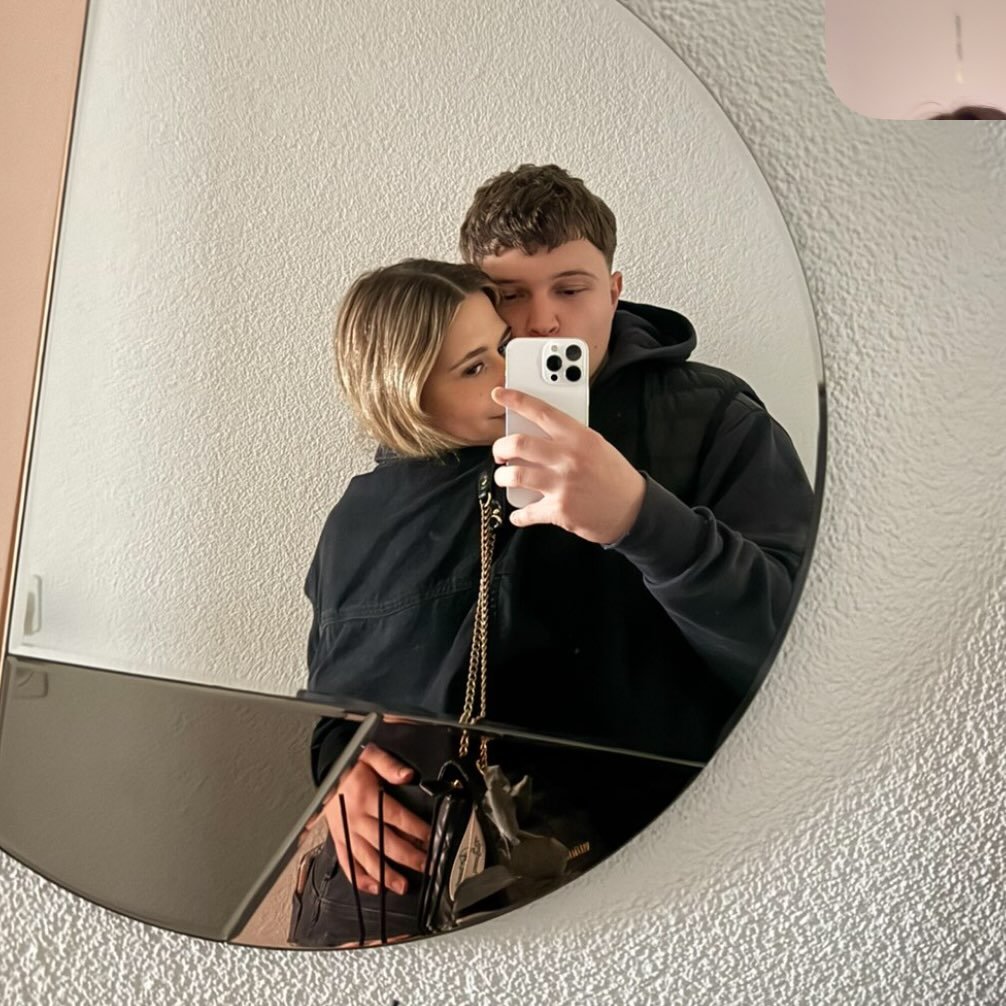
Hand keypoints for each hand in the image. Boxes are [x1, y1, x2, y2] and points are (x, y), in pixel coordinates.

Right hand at [306, 744, 430, 895]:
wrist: (324, 769)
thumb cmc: (348, 764)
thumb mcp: (370, 755)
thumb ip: (390, 765)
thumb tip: (407, 775)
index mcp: (366, 797)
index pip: (397, 818)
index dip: (416, 830)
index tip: (431, 838)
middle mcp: (356, 818)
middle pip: (386, 842)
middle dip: (408, 857)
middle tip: (426, 866)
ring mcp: (346, 832)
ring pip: (367, 858)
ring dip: (386, 874)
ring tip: (403, 885)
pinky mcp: (338, 839)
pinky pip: (347, 863)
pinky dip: (360, 878)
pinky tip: (374, 887)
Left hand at [491, 386, 645, 544]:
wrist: (633, 510)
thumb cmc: (613, 476)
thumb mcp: (596, 446)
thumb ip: (569, 438)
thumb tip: (535, 434)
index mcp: (579, 437)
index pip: (542, 411)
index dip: (517, 399)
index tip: (500, 394)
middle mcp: (568, 458)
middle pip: (518, 444)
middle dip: (500, 448)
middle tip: (500, 453)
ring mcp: (562, 484)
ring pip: (515, 475)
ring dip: (503, 477)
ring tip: (505, 478)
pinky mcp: (559, 510)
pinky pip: (526, 512)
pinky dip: (518, 515)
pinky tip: (518, 513)